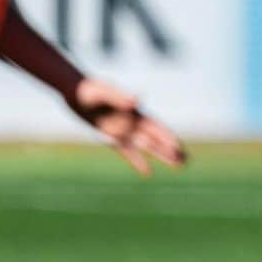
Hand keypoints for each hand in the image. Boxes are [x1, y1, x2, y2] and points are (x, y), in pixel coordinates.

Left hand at [67, 78, 186, 175]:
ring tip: (179, 165)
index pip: (154, 126)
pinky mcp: (113, 138)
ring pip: (147, 147)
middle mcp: (133, 122)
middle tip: (186, 161)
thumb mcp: (102, 91)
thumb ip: (119, 96)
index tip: (177, 147)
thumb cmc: (89, 89)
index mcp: (134, 112)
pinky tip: (148, 173)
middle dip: (171, 149)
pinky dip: (138, 161)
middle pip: (156, 139)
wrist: (75, 92)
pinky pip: (128, 152)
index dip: (166, 136)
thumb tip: (137, 101)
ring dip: (162, 155)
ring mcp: (125, 131)